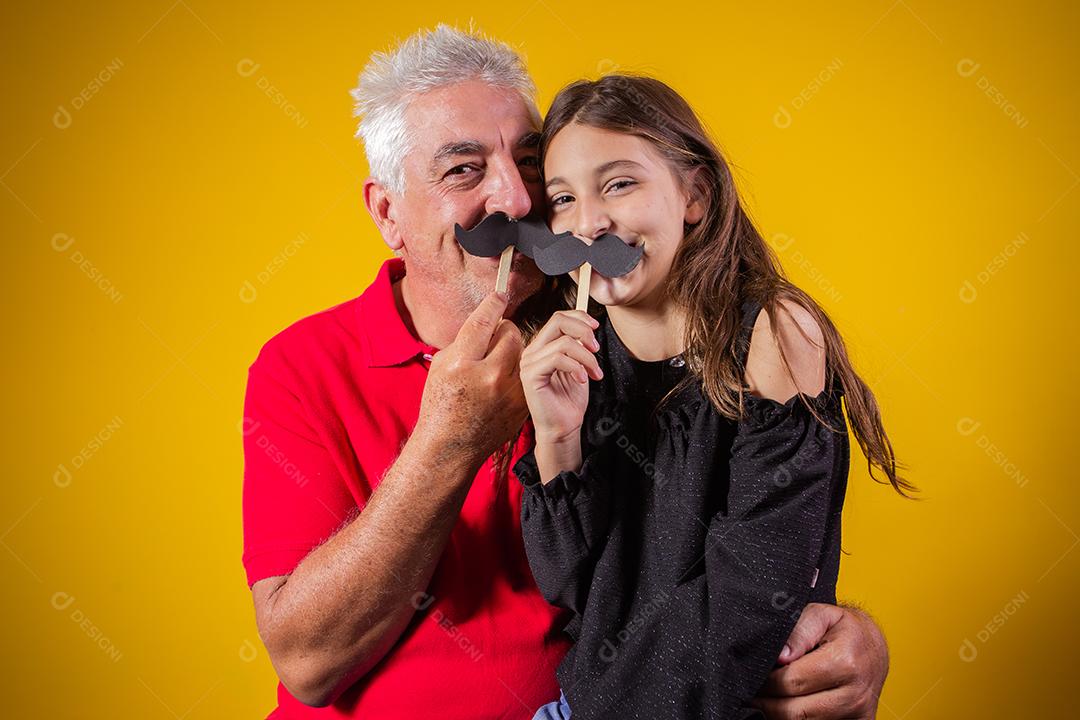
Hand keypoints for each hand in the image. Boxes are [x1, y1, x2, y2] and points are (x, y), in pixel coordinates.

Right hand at [414, 292, 527, 465]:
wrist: (451, 447)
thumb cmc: (441, 404)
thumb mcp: (442, 366)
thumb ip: (465, 341)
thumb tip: (487, 320)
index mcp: (464, 363)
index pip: (484, 321)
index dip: (494, 303)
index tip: (500, 294)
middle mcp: (490, 375)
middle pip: (511, 333)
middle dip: (503, 330)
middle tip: (492, 339)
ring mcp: (510, 392)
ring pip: (523, 351)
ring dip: (512, 350)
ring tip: (494, 364)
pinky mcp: (522, 403)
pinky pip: (526, 372)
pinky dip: (517, 371)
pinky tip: (500, 383)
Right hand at [519, 310, 602, 444]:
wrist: (563, 427)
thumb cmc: (570, 400)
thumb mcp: (579, 365)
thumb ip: (579, 345)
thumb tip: (589, 326)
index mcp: (542, 346)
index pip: (558, 317)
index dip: (579, 317)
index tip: (596, 327)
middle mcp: (532, 351)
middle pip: (558, 321)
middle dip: (583, 331)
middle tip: (596, 349)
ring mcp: (529, 362)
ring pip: (564, 342)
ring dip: (586, 357)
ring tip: (594, 373)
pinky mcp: (530, 376)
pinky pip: (557, 358)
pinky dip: (576, 367)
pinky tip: (582, 379)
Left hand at [752, 603, 888, 718]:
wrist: (874, 646)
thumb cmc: (844, 629)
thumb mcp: (822, 615)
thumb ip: (799, 631)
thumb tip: (780, 656)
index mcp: (845, 662)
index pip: (791, 682)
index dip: (767, 681)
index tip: (756, 674)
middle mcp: (855, 694)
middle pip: (795, 711)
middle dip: (768, 702)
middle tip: (755, 691)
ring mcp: (859, 714)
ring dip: (781, 713)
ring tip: (769, 697)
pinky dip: (800, 719)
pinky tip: (790, 704)